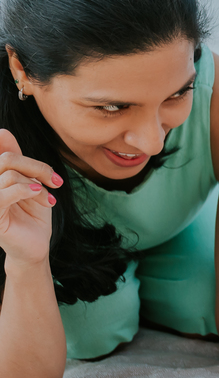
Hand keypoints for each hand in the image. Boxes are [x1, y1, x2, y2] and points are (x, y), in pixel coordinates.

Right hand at [0, 129, 61, 266]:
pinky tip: (41, 196)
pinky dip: (27, 190)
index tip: (36, 163)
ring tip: (48, 197)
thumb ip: (18, 161)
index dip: (9, 144)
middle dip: (36, 166)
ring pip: (9, 174)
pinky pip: (5, 193)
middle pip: (7, 159)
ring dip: (36, 183)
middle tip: (55, 180)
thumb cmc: (32, 214)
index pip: (0, 150)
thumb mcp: (30, 183)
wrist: (36, 245)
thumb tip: (2, 132)